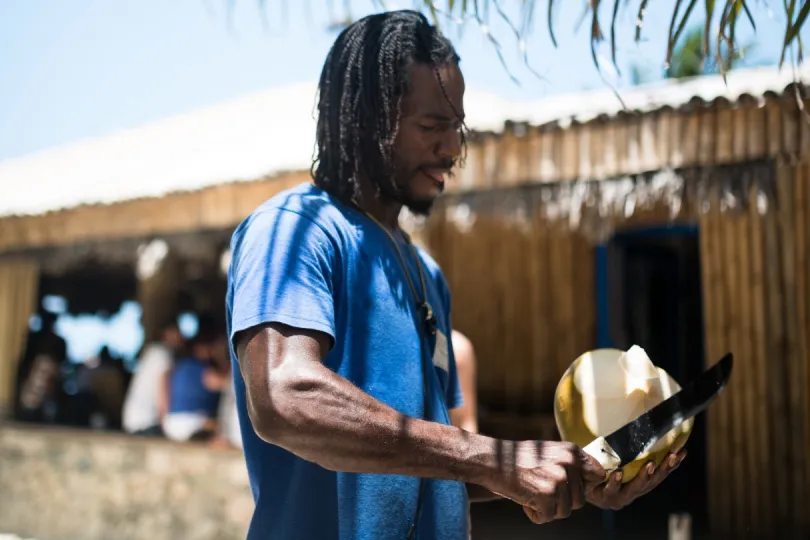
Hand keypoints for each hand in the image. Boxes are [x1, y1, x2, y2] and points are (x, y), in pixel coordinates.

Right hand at [483, 441, 606, 524]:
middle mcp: (568, 464)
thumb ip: (570, 464)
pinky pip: (548, 517)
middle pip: (581, 499)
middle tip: (543, 493)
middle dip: (563, 502)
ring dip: (549, 509)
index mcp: (572, 451)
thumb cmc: (518, 457)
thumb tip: (595, 479)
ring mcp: (558, 480)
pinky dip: (536, 514)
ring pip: (565, 511)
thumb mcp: (550, 452)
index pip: (598, 474)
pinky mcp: (546, 495)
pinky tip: (525, 501)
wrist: (492, 459)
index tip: (572, 488)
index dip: (586, 485)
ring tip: (532, 495)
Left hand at [586, 449, 686, 510]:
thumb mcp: (615, 455)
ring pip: (635, 488)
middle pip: (652, 482)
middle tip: (672, 456)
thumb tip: (640, 412)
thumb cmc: (597, 465)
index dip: (671, 464)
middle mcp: (632, 493)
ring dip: (644, 476)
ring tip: (651, 464)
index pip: (659, 474)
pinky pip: (610, 489)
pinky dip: (615, 482)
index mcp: (638, 483)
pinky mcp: (604, 498)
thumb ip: (627, 446)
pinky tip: (619, 473)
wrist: (576, 480)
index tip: (683, 451)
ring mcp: (619, 497)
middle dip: (663, 469)